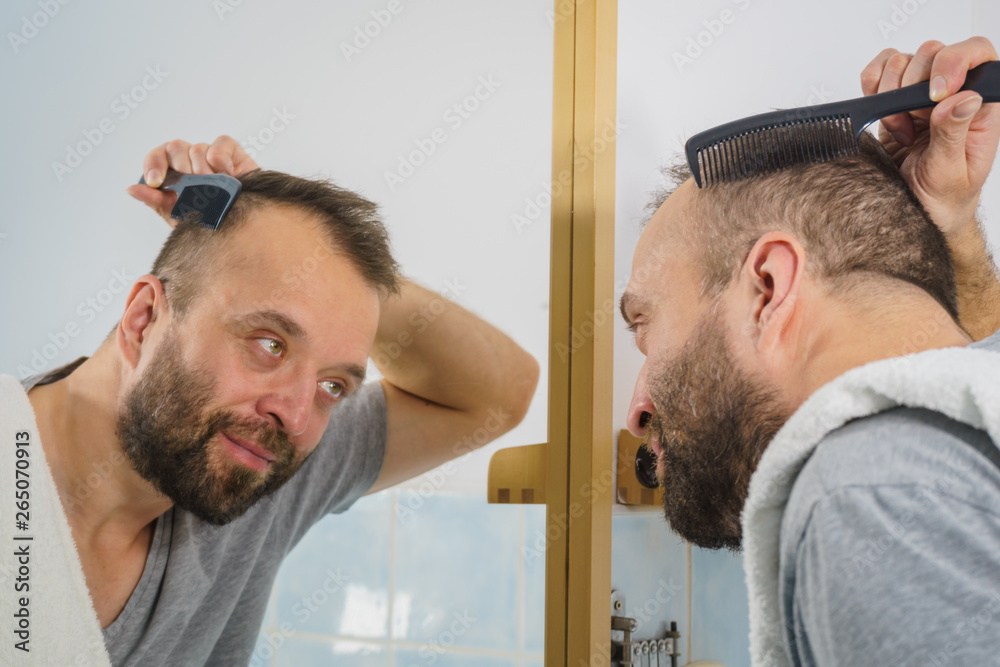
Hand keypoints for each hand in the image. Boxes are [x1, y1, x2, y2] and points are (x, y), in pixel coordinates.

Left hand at [126, 135, 258, 227]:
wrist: (245, 230)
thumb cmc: (214, 223)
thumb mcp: (179, 216)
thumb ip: (155, 201)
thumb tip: (132, 189)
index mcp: (176, 174)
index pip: (157, 156)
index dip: (153, 165)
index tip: (156, 183)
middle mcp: (192, 162)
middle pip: (175, 148)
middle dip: (182, 170)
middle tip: (195, 190)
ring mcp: (212, 157)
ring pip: (197, 148)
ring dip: (203, 170)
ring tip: (214, 189)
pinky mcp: (233, 153)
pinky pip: (221, 144)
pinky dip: (220, 158)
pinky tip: (227, 175)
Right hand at [860, 37, 999, 236]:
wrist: (915, 215)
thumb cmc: (942, 200)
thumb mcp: (951, 173)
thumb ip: (955, 134)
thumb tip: (965, 98)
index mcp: (980, 108)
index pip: (978, 56)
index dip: (955, 62)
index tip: (935, 93)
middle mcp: (953, 96)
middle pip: (934, 53)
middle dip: (913, 87)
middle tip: (913, 123)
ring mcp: (921, 98)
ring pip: (902, 61)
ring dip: (891, 95)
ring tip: (899, 128)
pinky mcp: (893, 103)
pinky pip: (878, 72)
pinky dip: (871, 87)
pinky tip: (879, 113)